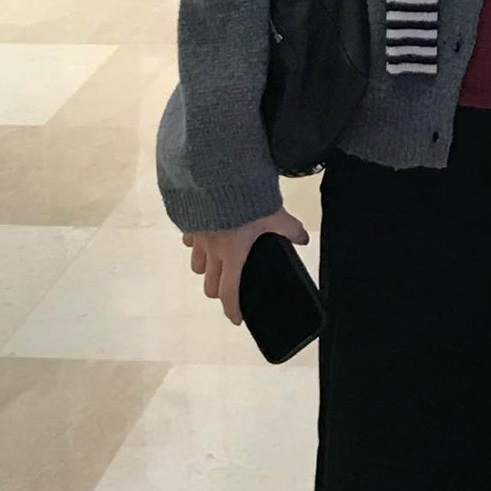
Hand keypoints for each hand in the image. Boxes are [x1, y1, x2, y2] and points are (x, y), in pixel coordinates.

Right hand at [182, 208, 309, 324]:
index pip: (229, 293)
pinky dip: (196, 240)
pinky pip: (189, 238)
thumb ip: (289, 228)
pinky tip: (206, 232)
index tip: (237, 318)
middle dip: (219, 290)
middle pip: (209, 285)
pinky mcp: (188, 220)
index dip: (232, 309)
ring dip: (207, 266)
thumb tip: (303, 240)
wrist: (217, 172)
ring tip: (219, 258)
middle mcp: (212, 250)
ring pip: (196, 263)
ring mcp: (197, 236)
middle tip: (230, 285)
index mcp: (233, 254)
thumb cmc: (248, 198)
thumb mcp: (274, 213)